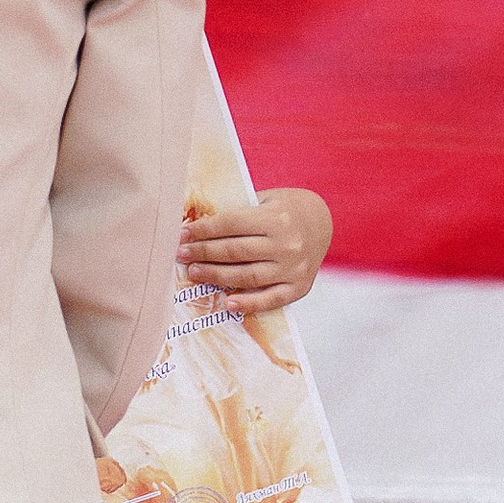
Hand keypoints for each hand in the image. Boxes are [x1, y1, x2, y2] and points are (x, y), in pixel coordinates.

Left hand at [181, 185, 333, 312]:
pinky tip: (228, 302)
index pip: (231, 224)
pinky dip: (249, 303)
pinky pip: (271, 299)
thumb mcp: (265, 200)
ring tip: (194, 272)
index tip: (182, 234)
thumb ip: (238, 213)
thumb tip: (198, 228)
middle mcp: (286, 244)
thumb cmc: (286, 209)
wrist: (322, 221)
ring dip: (216, 276)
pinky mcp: (299, 287)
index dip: (203, 230)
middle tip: (181, 254)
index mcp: (276, 218)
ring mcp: (293, 268)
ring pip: (247, 276)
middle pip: (235, 252)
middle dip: (203, 253)